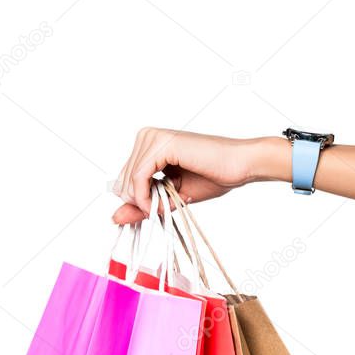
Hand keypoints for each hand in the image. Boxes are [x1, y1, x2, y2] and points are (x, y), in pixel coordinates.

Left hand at [111, 128, 290, 222]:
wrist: (240, 166)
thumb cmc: (213, 176)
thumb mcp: (170, 197)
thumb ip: (142, 205)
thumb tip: (114, 218)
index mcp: (148, 144)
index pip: (124, 180)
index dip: (137, 201)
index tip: (158, 209)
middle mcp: (146, 136)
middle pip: (122, 182)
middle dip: (141, 202)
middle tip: (166, 207)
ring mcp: (152, 137)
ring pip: (128, 182)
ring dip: (146, 202)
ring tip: (170, 202)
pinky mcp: (161, 144)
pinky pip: (138, 178)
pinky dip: (145, 198)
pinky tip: (161, 204)